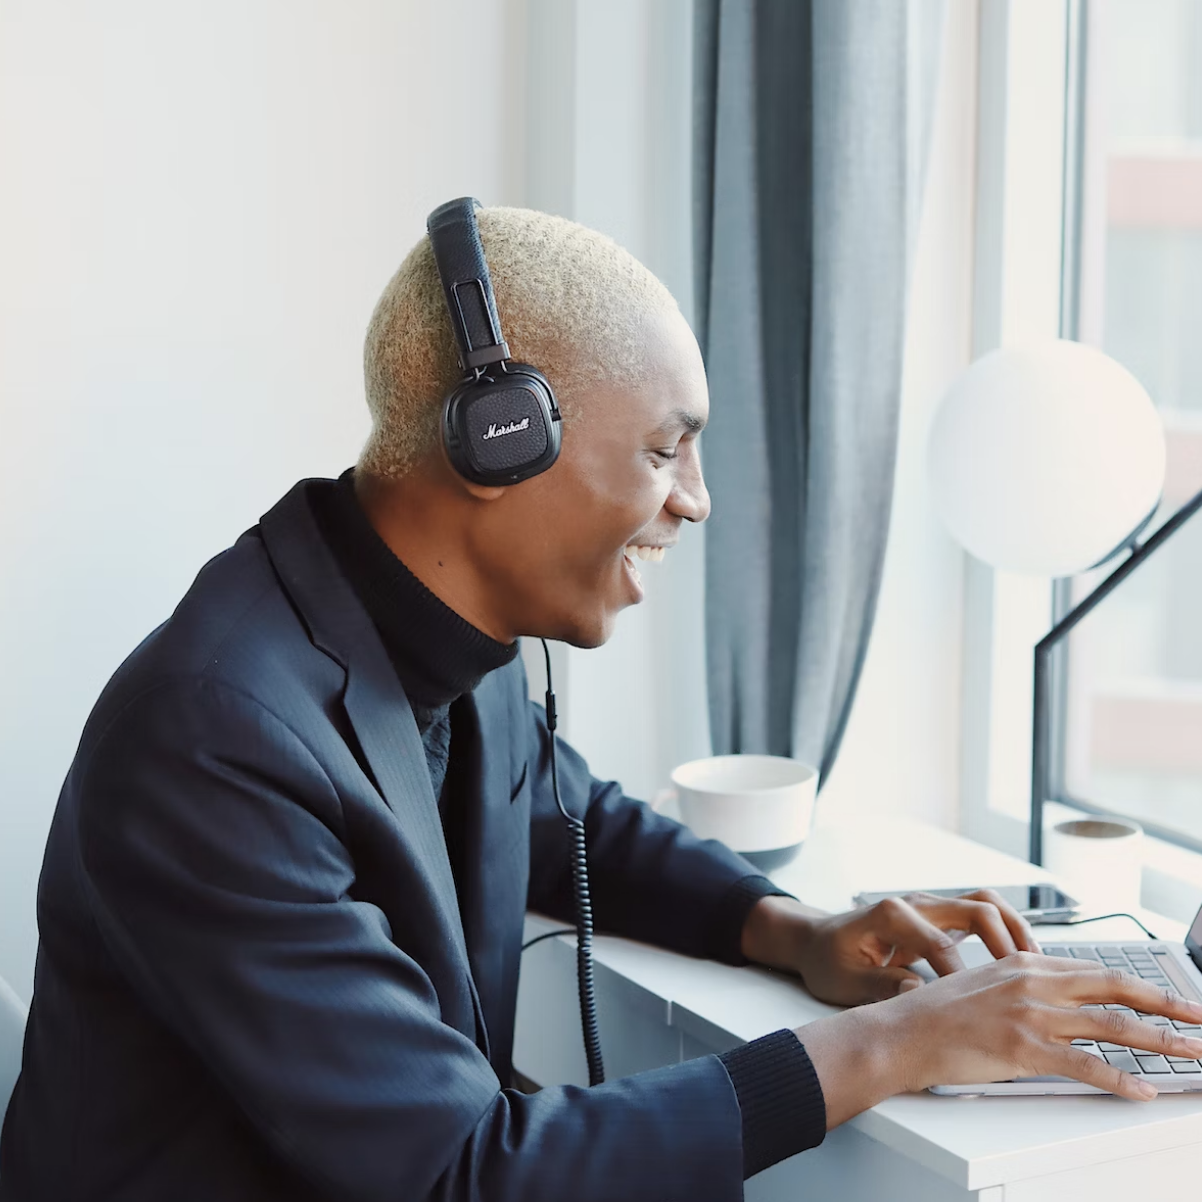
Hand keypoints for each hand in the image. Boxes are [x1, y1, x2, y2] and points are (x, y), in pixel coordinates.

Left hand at [741, 890, 1040, 1005]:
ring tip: (1038, 965)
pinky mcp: (938, 918)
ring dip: (1015, 929)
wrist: (815, 942)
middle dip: (1007, 942)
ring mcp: (929, 907)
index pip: (941, 942)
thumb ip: (881, 986)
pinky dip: (1006, 932)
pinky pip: (980, 915)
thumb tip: (919, 994)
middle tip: (1027, 978)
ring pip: (985, 904)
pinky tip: (1022, 963)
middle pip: (977, 908)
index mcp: (891, 914)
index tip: (976, 1005)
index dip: (962, 976)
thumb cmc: (827, 961)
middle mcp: (915, 903)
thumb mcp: (844, 981)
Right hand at [797, 953, 1201, 1127]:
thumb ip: (1025, 983)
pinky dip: (1120, 1080)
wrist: (902, 1030)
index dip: (1139, 983)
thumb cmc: (938, 1012)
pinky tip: (1141, 1091)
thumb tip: (1061, 996)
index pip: (1096, 970)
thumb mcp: (985, 982)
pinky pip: (1085, 1065)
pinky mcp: (1023, 1049)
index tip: (1169, 996)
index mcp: (1025, 963)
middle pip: (1116, 988)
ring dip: (1161, 1041)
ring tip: (1191, 1053)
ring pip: (1112, 1025)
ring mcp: (1030, 1015)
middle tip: (1201, 1016)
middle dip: (1167, 1003)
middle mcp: (1033, 982)